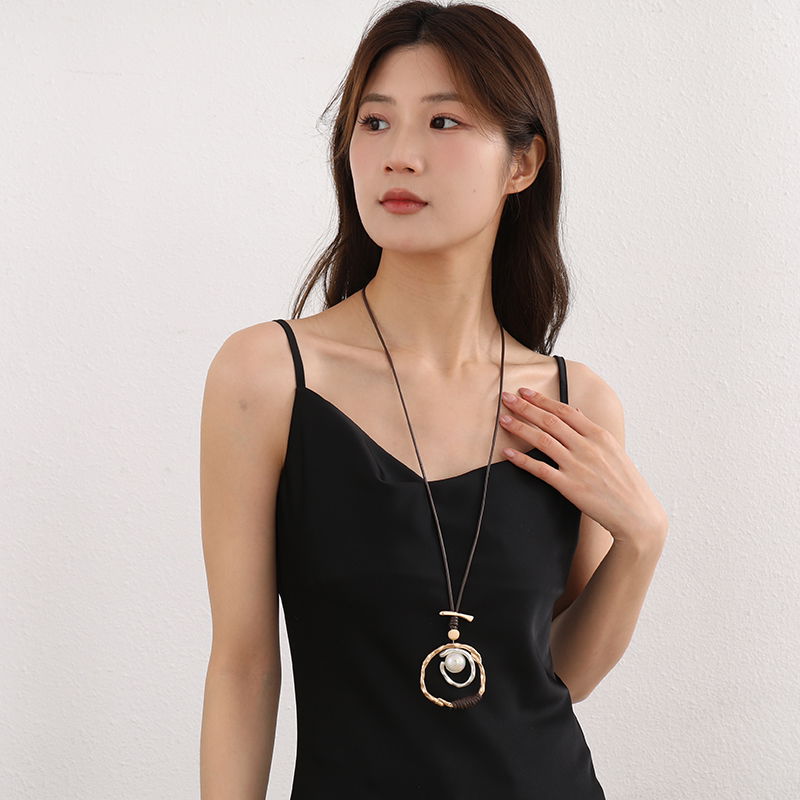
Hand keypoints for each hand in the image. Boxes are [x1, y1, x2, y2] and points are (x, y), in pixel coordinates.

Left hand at [499, 387, 666, 546]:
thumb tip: (575, 412)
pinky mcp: (570, 486)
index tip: (524, 392)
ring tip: (503, 420)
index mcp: (599, 435)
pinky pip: (540, 469)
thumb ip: (591, 430)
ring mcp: (578, 466)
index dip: (542, 400)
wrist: (637, 514)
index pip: (565, 411)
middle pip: (550, 421)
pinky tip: (507, 453)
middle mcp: (587, 447)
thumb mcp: (613, 449)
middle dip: (525, 407)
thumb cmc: (625, 482)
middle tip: (506, 397)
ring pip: (542, 440)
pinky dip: (522, 460)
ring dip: (520, 428)